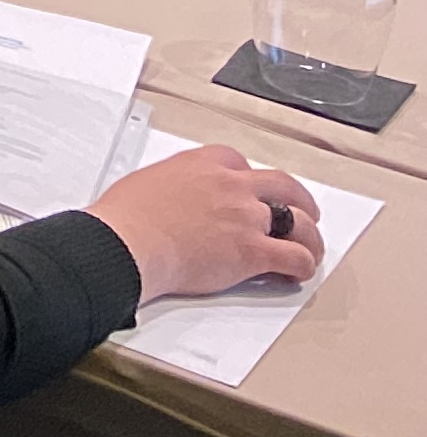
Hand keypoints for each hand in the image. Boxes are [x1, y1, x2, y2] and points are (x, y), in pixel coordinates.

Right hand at [92, 142, 323, 297]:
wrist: (128, 242)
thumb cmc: (127, 217)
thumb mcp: (149, 182)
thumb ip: (176, 187)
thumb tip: (175, 203)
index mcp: (203, 164)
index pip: (241, 163)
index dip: (251, 180)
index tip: (251, 191)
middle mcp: (232, 185)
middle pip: (284, 186)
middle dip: (299, 200)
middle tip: (303, 212)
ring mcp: (247, 217)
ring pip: (300, 223)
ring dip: (309, 237)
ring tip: (308, 248)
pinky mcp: (253, 252)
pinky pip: (296, 258)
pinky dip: (302, 266)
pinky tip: (295, 273)